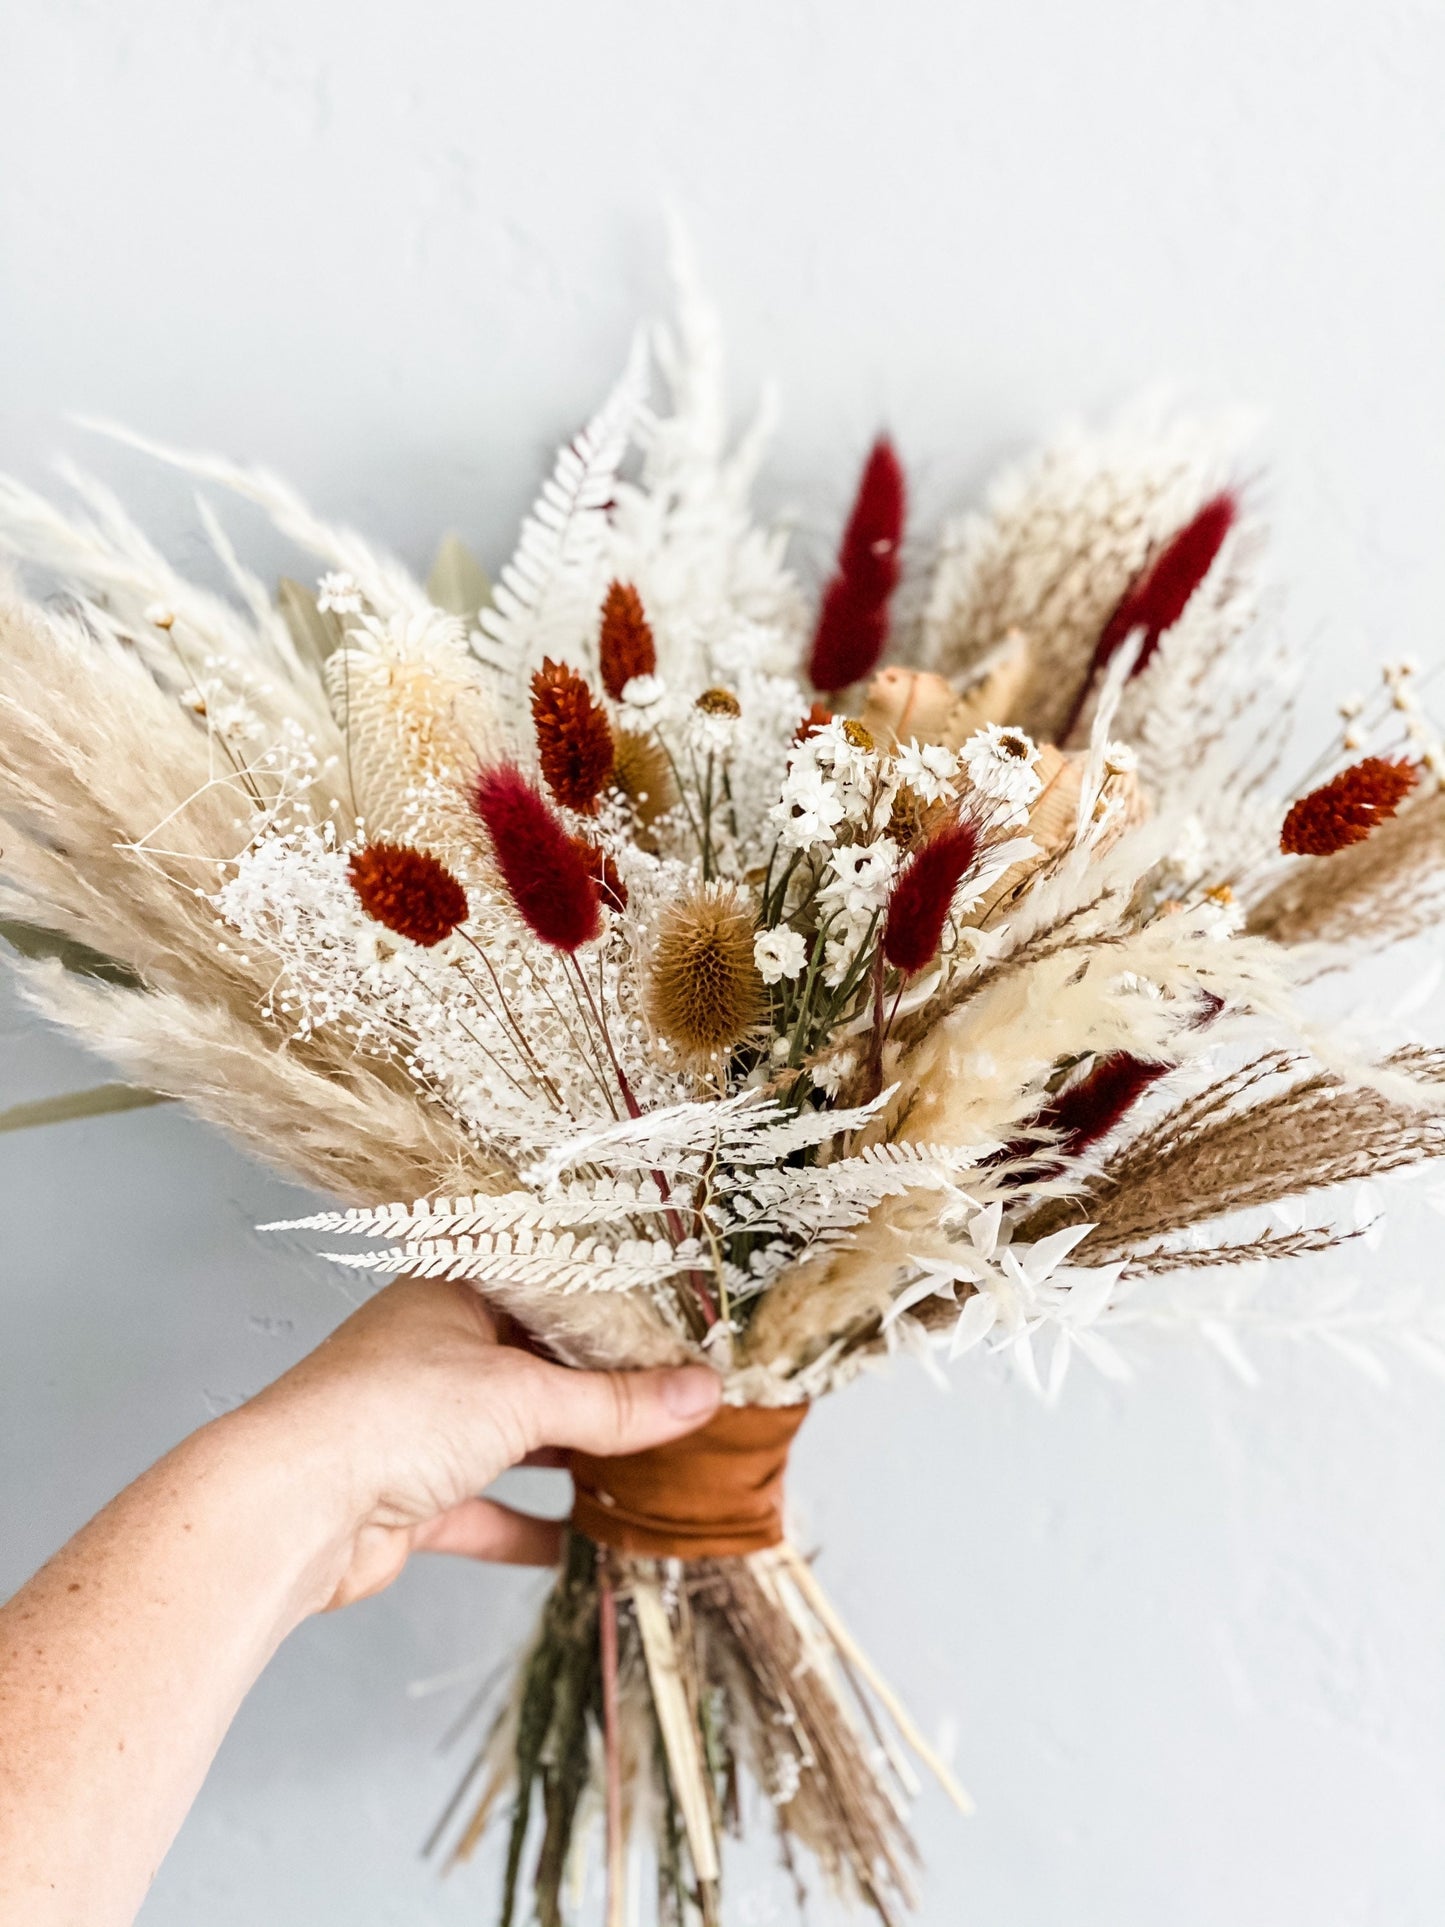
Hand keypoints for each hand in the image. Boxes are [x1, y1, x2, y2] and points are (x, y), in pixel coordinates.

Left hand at [234, 1276, 720, 1610]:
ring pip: (517, 1439)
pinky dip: (532, 1527)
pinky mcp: (413, 1499)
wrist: (290, 1509)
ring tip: (653, 1469)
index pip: (553, 1292)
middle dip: (606, 1393)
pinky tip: (585, 1544)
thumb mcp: (523, 1395)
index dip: (616, 1312)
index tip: (684, 1332)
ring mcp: (424, 1427)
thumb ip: (615, 1403)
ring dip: (574, 1459)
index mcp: (457, 1294)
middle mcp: (438, 1353)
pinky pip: (488, 1510)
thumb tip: (702, 1394)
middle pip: (540, 1368)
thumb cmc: (389, 1412)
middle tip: (686, 1402)